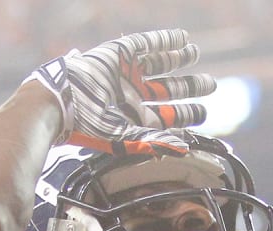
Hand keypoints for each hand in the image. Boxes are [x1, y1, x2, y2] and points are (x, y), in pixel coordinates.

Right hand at [26, 29, 215, 155]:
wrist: (61, 101)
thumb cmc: (88, 125)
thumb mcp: (124, 138)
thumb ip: (154, 141)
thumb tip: (184, 150)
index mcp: (132, 117)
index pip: (165, 116)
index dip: (185, 114)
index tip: (204, 113)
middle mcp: (131, 95)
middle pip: (167, 90)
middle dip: (189, 87)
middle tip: (211, 85)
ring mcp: (126, 73)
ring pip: (158, 65)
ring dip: (178, 59)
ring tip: (195, 53)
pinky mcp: (118, 54)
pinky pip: (145, 45)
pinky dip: (164, 41)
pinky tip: (182, 38)